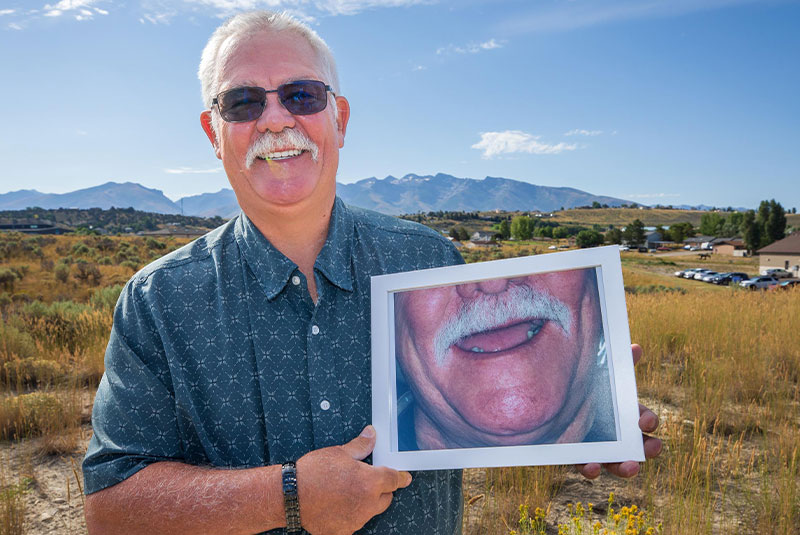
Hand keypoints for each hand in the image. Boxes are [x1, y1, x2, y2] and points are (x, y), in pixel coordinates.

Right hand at [296, 425, 411, 534]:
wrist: (289, 495)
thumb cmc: (312, 472)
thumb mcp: (339, 452)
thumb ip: (360, 446)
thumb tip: (371, 435)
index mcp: (370, 483)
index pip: (394, 479)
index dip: (401, 477)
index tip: (405, 478)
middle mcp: (367, 504)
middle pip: (386, 498)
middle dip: (380, 489)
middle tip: (364, 480)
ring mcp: (356, 520)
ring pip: (370, 511)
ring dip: (365, 502)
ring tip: (345, 491)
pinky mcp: (343, 532)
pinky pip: (354, 523)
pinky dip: (350, 515)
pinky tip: (337, 505)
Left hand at [576, 343, 662, 478]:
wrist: (554, 397)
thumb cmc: (585, 384)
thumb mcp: (599, 371)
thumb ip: (617, 363)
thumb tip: (636, 347)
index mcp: (625, 413)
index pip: (644, 418)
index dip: (648, 420)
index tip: (646, 422)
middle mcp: (616, 434)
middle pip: (638, 446)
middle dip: (648, 448)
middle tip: (651, 448)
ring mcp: (598, 447)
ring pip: (616, 461)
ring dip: (624, 466)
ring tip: (630, 468)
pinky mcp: (578, 455)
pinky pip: (586, 465)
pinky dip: (591, 468)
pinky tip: (592, 468)